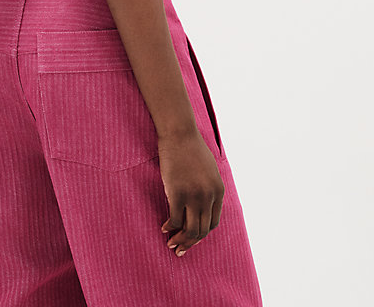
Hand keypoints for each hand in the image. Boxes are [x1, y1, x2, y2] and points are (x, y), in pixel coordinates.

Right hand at [157, 128, 223, 256]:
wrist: (179, 133)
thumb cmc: (190, 147)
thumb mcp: (209, 169)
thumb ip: (209, 186)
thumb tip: (203, 201)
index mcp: (218, 191)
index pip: (213, 223)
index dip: (202, 234)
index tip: (192, 238)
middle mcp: (209, 197)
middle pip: (202, 230)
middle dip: (191, 242)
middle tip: (180, 249)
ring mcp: (194, 196)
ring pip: (190, 229)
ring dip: (180, 240)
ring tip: (171, 244)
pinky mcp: (178, 193)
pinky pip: (175, 218)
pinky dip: (169, 226)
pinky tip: (163, 227)